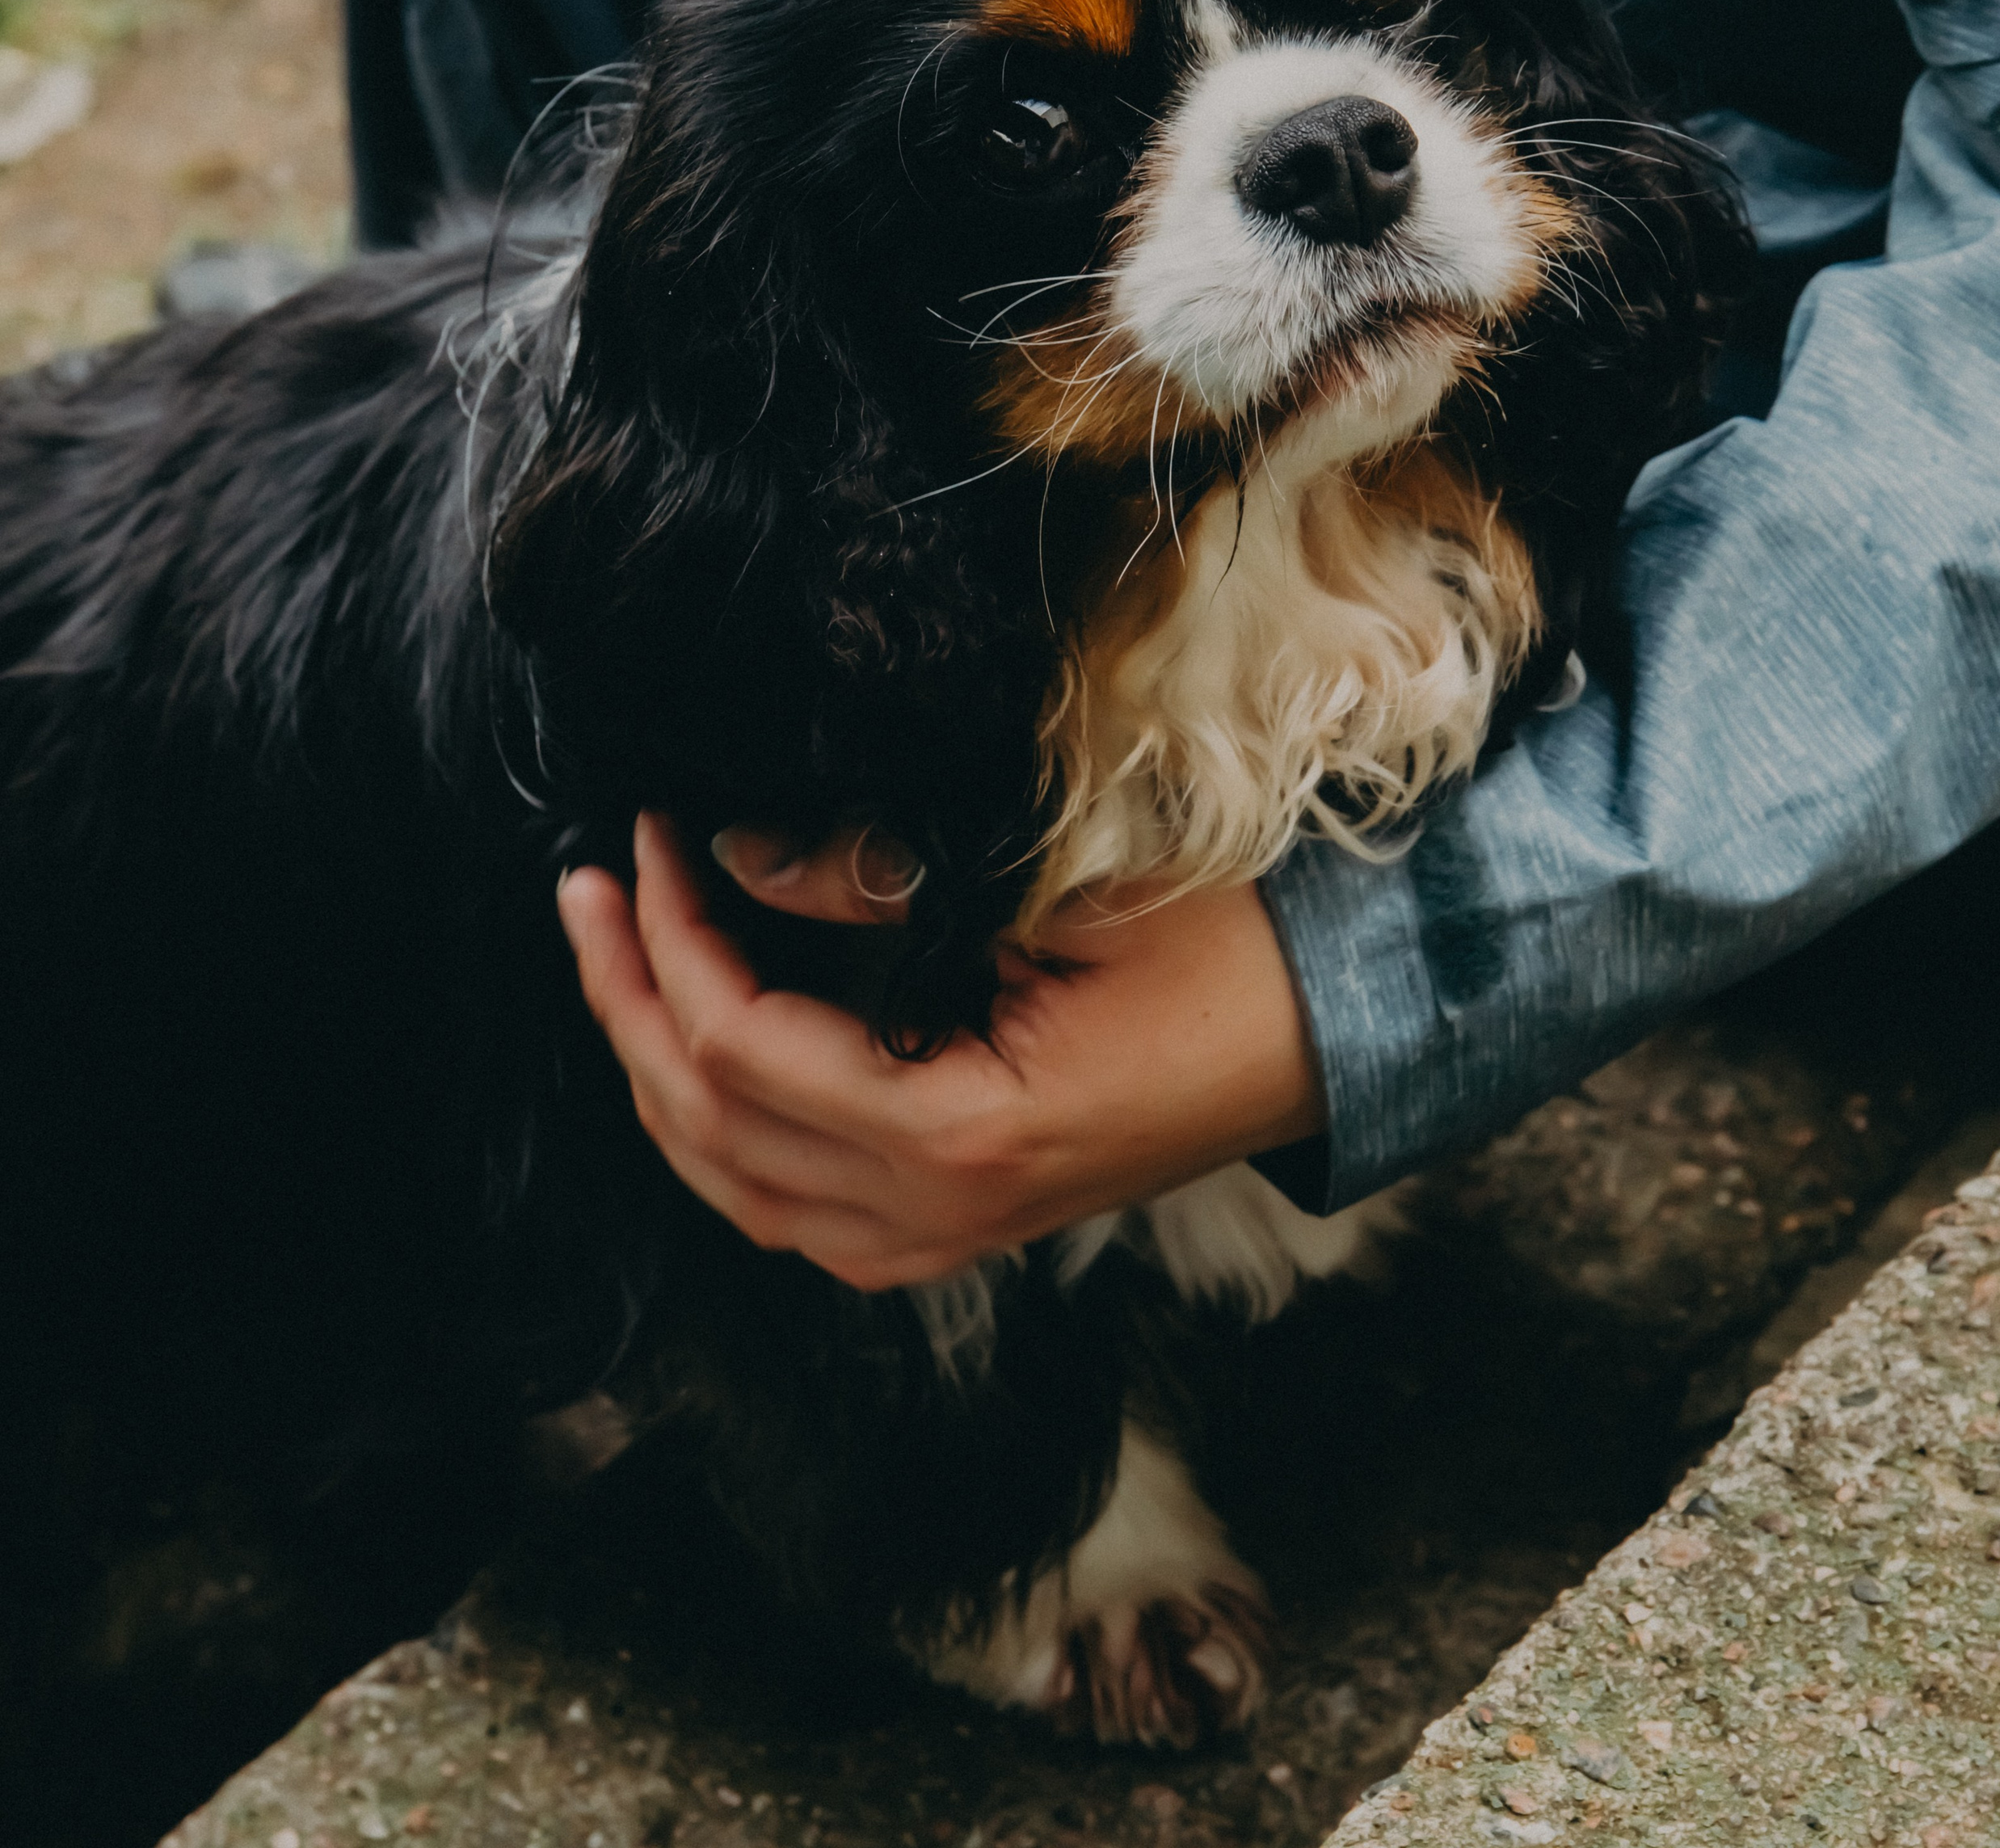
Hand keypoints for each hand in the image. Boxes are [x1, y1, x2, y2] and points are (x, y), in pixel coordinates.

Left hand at [558, 813, 1325, 1290]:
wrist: (1334, 1037)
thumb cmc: (1225, 951)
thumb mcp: (1057, 890)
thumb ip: (882, 882)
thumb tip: (738, 851)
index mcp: (958, 1135)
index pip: (738, 1049)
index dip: (670, 940)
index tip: (649, 836)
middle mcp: (932, 1216)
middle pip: (705, 1128)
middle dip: (627, 999)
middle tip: (590, 887)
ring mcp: (941, 1239)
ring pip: (730, 1185)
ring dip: (657, 1069)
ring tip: (621, 956)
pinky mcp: (955, 1226)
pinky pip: (787, 1208)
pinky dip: (721, 1130)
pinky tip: (704, 1053)